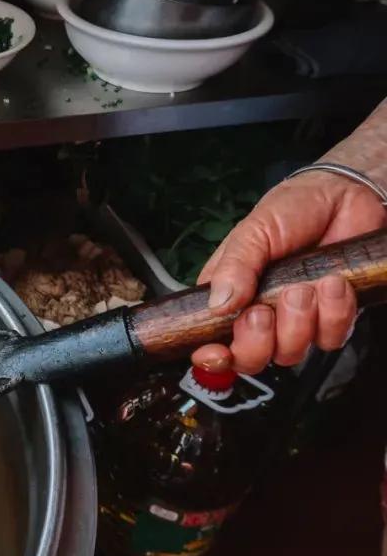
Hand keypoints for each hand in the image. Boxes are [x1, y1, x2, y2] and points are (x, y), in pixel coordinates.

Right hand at [191, 172, 385, 373]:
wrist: (346, 197)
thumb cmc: (293, 209)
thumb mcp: (253, 231)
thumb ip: (233, 267)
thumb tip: (216, 305)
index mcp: (229, 294)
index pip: (211, 339)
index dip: (212, 356)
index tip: (217, 354)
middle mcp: (260, 312)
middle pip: (251, 358)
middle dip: (258, 341)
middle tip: (264, 311)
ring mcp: (296, 318)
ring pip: (291, 352)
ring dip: (299, 321)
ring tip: (304, 285)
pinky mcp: (332, 317)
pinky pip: (331, 338)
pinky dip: (334, 312)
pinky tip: (332, 282)